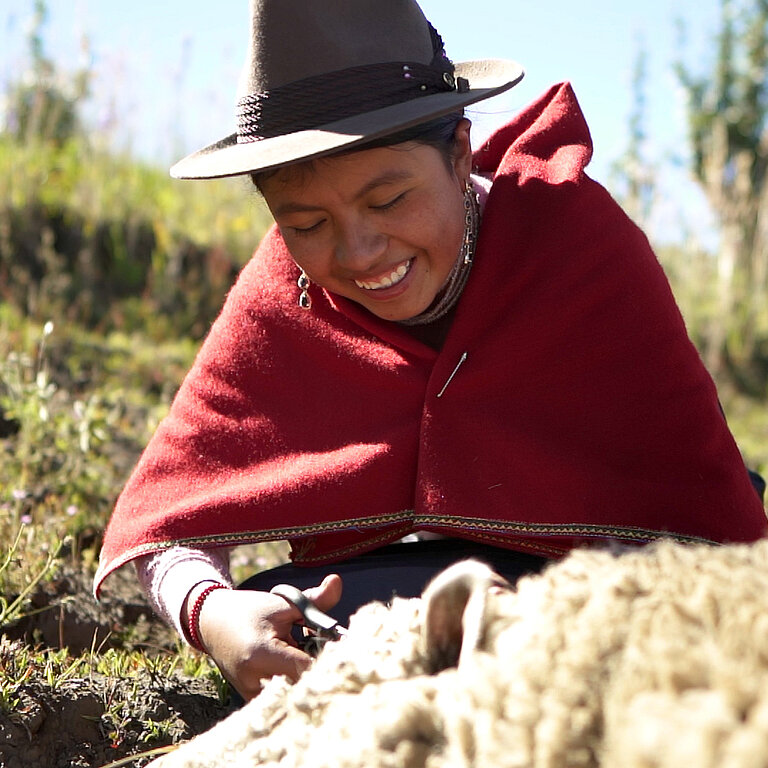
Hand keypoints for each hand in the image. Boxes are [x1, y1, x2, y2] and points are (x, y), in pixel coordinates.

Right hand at [186, 574, 341, 700]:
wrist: (212, 623)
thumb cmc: (248, 610)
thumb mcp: (282, 602)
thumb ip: (314, 599)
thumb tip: (338, 581)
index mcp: (262, 655)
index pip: (309, 668)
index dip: (329, 657)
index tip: (341, 645)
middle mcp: (255, 681)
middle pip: (304, 685)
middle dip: (321, 667)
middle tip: (322, 645)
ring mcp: (252, 695)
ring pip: (295, 693)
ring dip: (307, 675)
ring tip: (304, 651)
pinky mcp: (253, 700)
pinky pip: (283, 696)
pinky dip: (294, 681)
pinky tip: (293, 661)